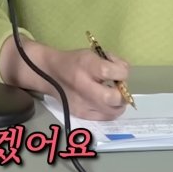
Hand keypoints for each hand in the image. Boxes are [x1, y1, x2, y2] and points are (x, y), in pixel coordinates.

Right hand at [0, 36, 129, 120]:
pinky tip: (103, 102)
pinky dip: (109, 110)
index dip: (122, 72)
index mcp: (86, 65)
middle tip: (118, 89)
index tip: (117, 71)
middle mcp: (83, 85)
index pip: (114, 72)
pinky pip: (104, 117)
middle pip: (114, 98)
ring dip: (118, 104)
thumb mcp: (93, 54)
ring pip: (113, 111)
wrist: (48, 73)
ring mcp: (81, 103)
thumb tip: (124, 76)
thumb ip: (113, 62)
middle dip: (122, 93)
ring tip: (111, 96)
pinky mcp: (80, 113)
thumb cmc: (74, 62)